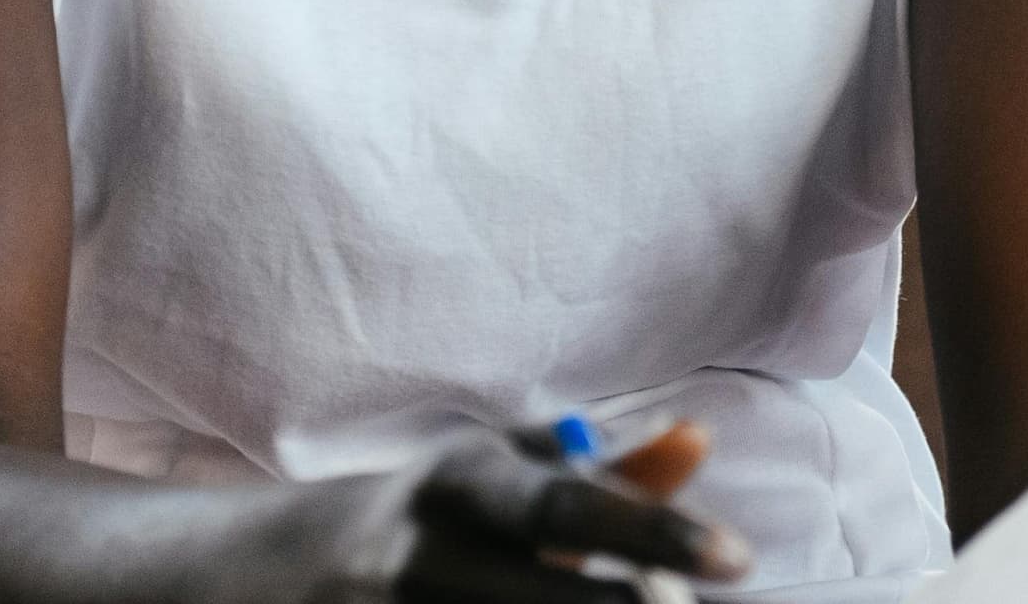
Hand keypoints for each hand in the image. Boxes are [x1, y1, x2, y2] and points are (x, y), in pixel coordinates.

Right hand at [285, 418, 752, 601]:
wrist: (287, 568)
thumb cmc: (441, 506)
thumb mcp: (506, 468)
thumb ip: (598, 465)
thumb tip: (696, 440)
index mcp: (462, 480)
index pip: (570, 507)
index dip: (657, 531)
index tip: (741, 558)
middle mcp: (425, 555)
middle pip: (553, 600)